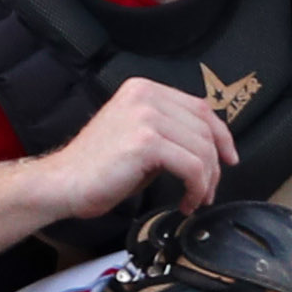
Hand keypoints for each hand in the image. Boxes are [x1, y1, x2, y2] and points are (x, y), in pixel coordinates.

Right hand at [29, 77, 236, 219]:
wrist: (63, 183)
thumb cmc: (97, 168)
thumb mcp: (138, 137)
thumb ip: (168, 131)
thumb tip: (208, 147)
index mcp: (143, 89)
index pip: (200, 107)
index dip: (221, 135)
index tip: (228, 159)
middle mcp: (145, 95)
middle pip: (205, 128)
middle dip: (214, 166)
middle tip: (207, 192)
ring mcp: (145, 116)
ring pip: (202, 149)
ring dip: (206, 181)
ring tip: (195, 199)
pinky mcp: (145, 142)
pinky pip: (192, 166)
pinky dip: (196, 189)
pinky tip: (186, 202)